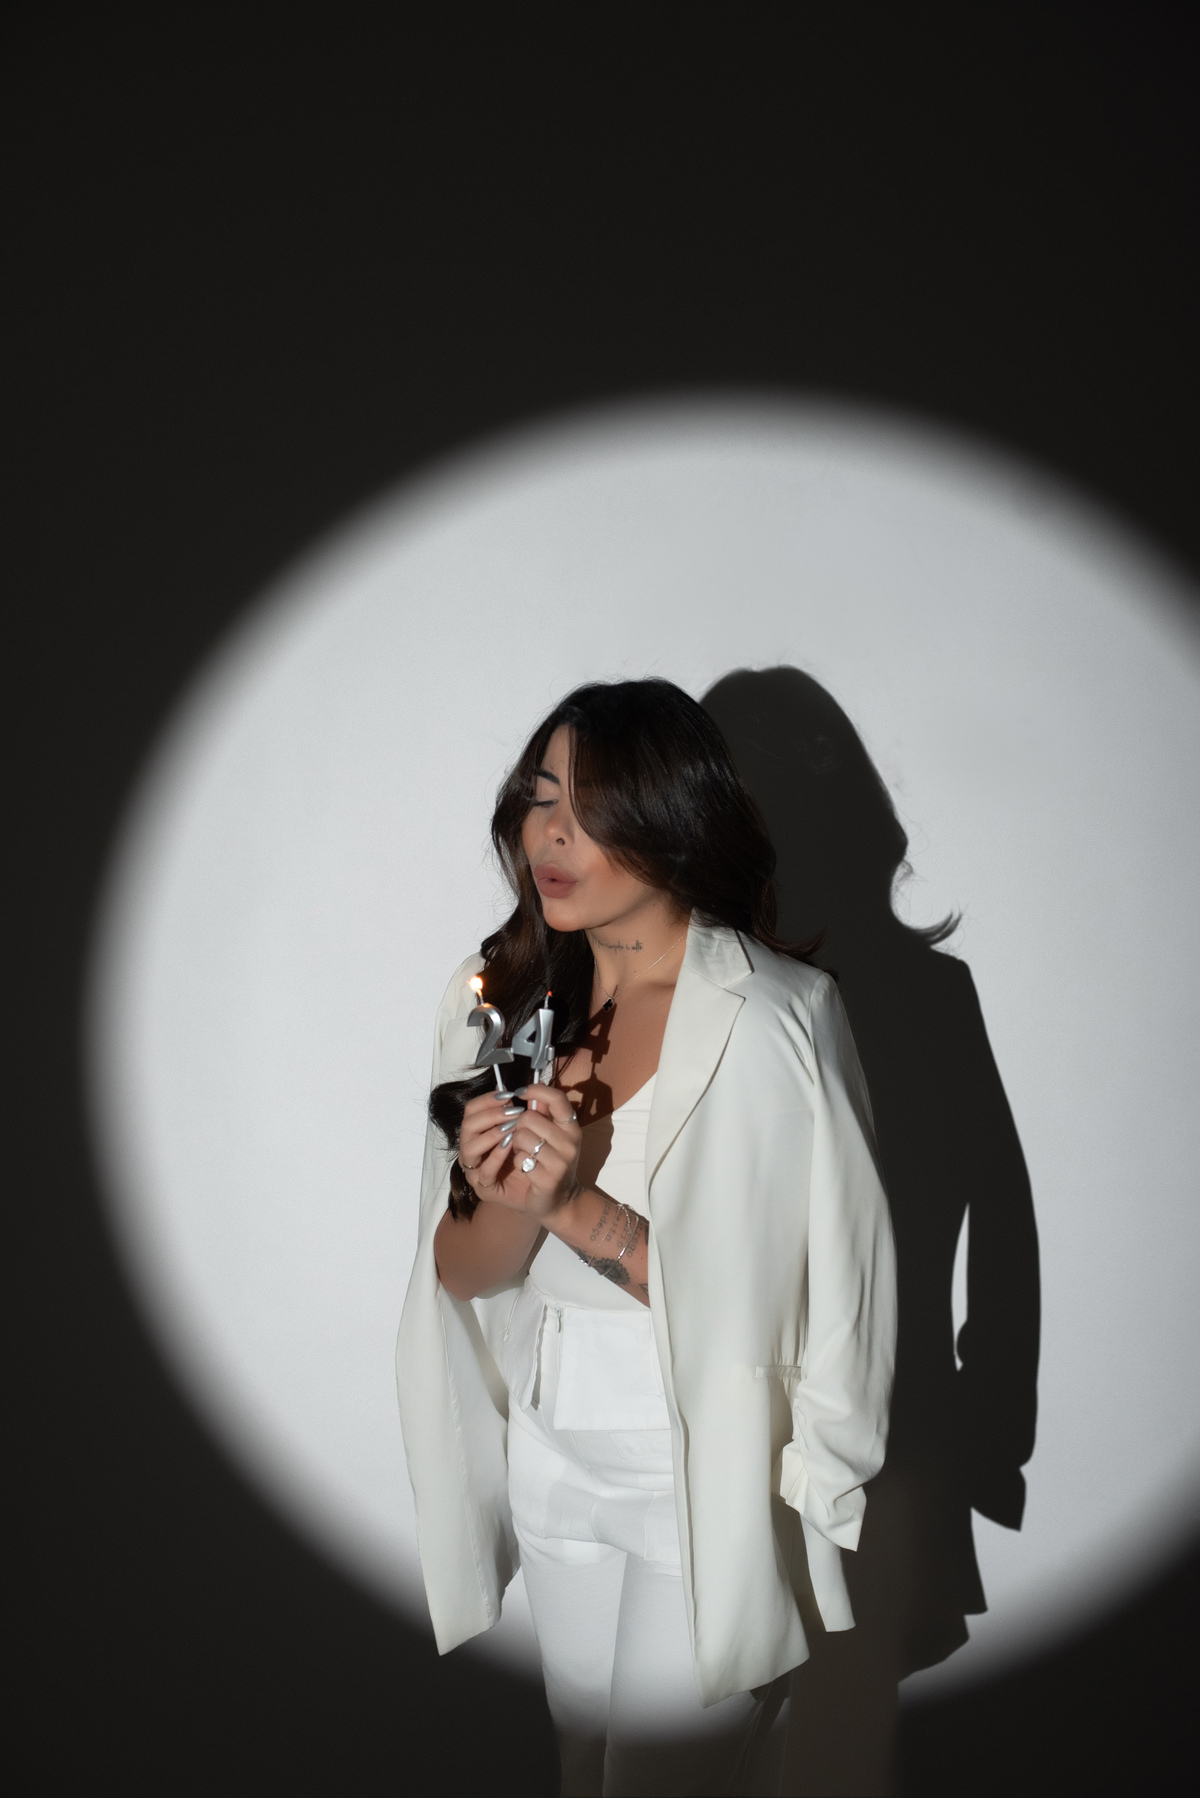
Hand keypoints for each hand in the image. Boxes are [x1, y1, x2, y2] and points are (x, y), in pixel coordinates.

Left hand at [458, 1083, 581, 1219]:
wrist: (559, 1201)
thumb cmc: (551, 1163)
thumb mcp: (553, 1136)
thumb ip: (543, 1114)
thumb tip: (530, 1092)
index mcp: (571, 1127)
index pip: (557, 1098)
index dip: (536, 1090)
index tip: (520, 1092)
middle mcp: (570, 1142)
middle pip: (528, 1118)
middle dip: (518, 1127)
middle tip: (522, 1140)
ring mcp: (561, 1161)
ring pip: (520, 1137)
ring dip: (515, 1146)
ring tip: (524, 1154)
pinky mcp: (548, 1179)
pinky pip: (519, 1159)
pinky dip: (517, 1163)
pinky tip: (525, 1169)